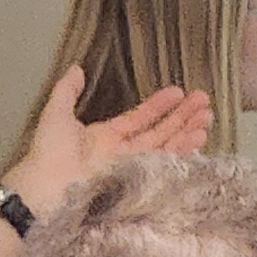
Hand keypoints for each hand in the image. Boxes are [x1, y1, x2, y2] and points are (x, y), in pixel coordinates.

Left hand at [5, 65, 211, 215]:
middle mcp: (123, 154)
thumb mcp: (56, 114)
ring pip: (167, 147)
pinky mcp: (139, 182)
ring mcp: (133, 169)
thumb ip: (68, 90)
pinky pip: (166, 165)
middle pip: (159, 132)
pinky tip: (199, 140)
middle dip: (183, 117)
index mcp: (105, 138)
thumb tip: (77, 67)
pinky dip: (183, 153)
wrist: (48, 189)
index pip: (139, 118)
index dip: (159, 105)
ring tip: (208, 118)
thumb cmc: (49, 153)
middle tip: (204, 101)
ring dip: (188, 132)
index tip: (178, 91)